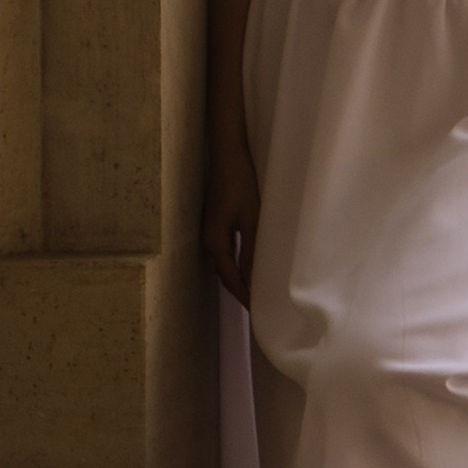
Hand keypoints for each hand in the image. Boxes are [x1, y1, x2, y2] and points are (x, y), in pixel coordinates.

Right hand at [201, 142, 261, 307]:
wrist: (227, 156)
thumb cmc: (240, 184)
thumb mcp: (251, 219)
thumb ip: (251, 249)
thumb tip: (253, 278)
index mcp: (215, 242)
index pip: (230, 278)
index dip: (244, 295)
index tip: (257, 311)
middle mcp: (208, 241)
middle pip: (225, 274)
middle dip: (240, 290)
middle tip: (258, 305)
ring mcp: (209, 232)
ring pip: (224, 263)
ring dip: (238, 277)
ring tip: (255, 290)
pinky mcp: (215, 223)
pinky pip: (225, 252)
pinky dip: (236, 263)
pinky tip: (247, 264)